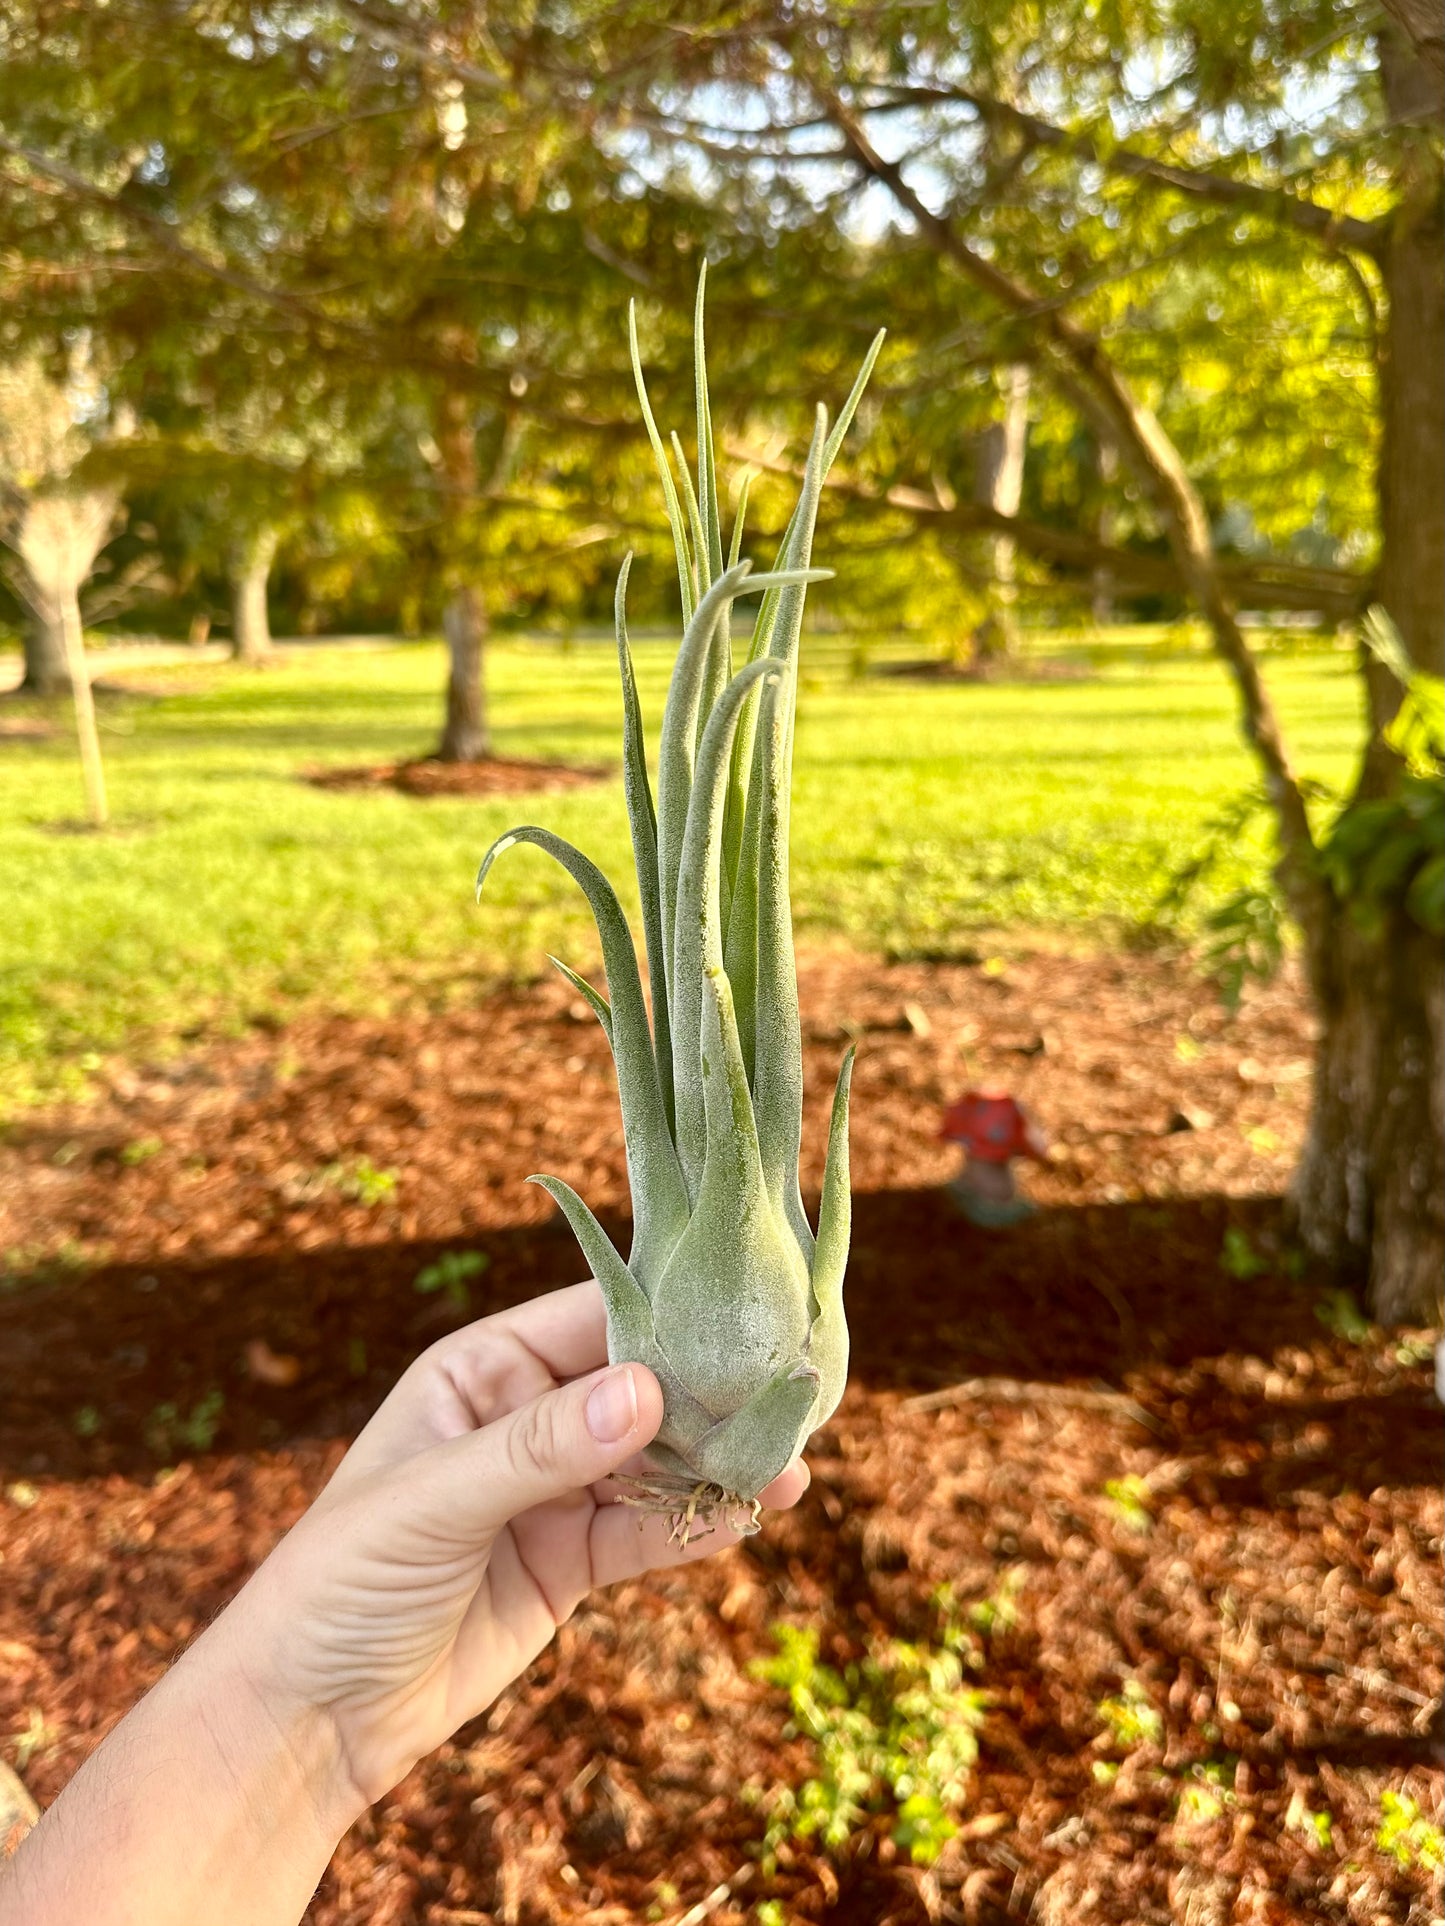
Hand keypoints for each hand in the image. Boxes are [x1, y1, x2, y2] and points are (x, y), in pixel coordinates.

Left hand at [221, 1280, 807, 1813]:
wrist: (308, 1718)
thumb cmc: (341, 1580)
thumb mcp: (436, 1500)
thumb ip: (543, 1447)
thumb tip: (649, 1393)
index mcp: (481, 1371)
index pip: (589, 1320)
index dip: (663, 1317)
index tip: (742, 1317)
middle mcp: (524, 1420)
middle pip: (635, 1390)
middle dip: (707, 1393)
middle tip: (789, 1390)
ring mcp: (550, 1494)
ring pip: (653, 1464)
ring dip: (716, 1463)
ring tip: (792, 1459)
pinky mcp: (569, 1564)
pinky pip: (645, 1534)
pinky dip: (696, 1526)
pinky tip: (752, 1515)